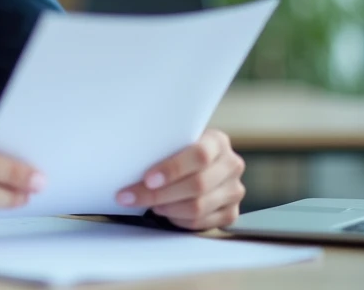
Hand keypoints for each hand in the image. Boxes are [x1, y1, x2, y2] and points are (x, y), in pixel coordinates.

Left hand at [115, 128, 245, 230]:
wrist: (195, 164)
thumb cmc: (177, 151)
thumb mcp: (173, 140)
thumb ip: (162, 146)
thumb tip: (129, 157)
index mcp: (217, 141)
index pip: (200, 155)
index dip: (173, 168)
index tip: (147, 178)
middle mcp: (231, 165)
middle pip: (197, 185)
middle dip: (159, 194)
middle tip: (131, 197)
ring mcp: (234, 190)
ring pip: (198, 207)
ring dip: (166, 208)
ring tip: (148, 203)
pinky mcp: (231, 212)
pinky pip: (201, 223)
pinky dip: (178, 220)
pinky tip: (164, 212)